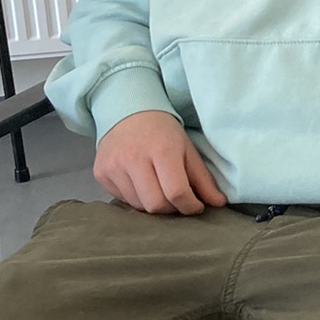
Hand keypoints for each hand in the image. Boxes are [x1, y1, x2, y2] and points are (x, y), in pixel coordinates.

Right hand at [93, 110, 227, 215]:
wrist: (126, 111)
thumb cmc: (162, 132)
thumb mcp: (187, 149)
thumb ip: (203, 179)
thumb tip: (218, 203)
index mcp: (162, 150)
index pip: (176, 192)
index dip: (190, 206)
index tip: (195, 206)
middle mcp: (134, 159)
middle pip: (156, 205)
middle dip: (171, 209)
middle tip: (176, 200)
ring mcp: (114, 166)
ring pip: (138, 206)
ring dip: (152, 204)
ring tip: (158, 188)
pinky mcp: (100, 173)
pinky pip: (122, 199)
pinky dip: (135, 198)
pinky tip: (140, 183)